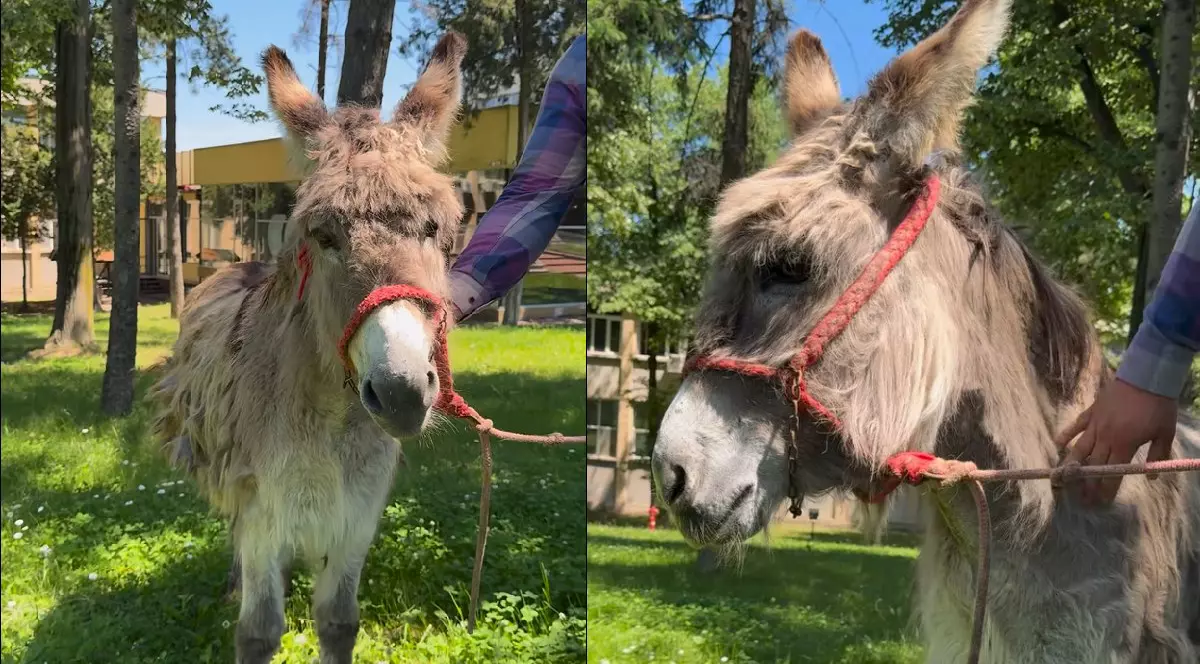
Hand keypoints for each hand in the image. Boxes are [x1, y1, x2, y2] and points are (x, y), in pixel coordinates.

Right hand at [1054, 378, 1176, 504]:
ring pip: (1080, 449)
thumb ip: (1157, 456)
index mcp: (1124, 445)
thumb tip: (1151, 477)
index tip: (1100, 502)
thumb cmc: (1158, 407)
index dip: (1106, 488)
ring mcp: (1095, 424)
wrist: (1146, 377)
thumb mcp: (1165, 433)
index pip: (1112, 473)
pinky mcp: (1091, 412)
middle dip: (1087, 483)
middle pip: (1093, 465)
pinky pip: (1075, 426)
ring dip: (1072, 465)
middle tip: (1081, 498)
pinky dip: (1065, 435)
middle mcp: (1106, 437)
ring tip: (1065, 478)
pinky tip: (1058, 445)